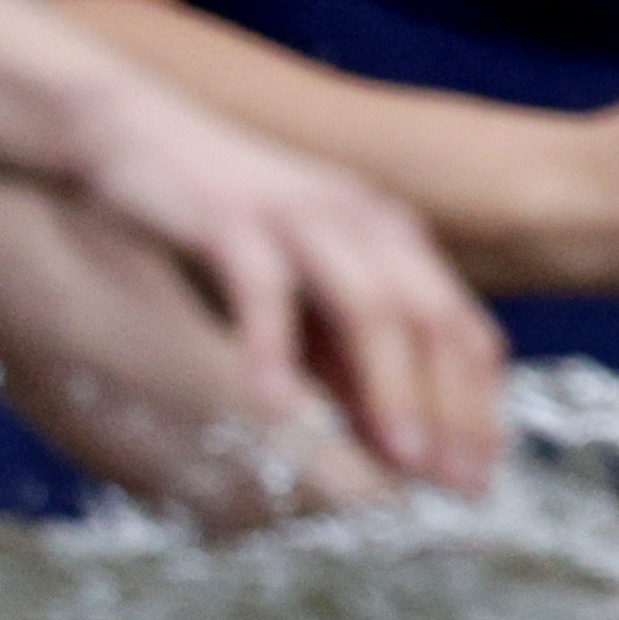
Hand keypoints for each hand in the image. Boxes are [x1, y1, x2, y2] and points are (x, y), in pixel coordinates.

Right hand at [56, 77, 509, 496]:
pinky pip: (264, 291)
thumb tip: (391, 449)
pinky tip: (273, 409)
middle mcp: (366, 222)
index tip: (484, 476)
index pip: (461, 328)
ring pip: (370, 308)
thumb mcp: (302, 298)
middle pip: (432, 322)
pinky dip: (273, 351)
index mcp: (393, 238)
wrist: (134, 134)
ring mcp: (305, 217)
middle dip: (454, 409)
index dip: (480, 404)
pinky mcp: (236, 219)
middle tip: (460, 485)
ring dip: (391, 389)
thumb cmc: (223, 225)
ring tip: (402, 462)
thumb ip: (344, 362)